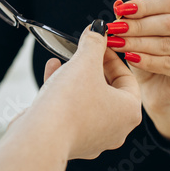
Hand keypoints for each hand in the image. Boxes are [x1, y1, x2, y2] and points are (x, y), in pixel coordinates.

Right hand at [0, 21, 141, 170]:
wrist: (41, 137)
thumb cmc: (69, 103)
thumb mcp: (84, 63)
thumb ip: (93, 43)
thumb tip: (98, 29)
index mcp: (128, 111)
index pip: (127, 77)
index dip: (110, 56)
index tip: (97, 44)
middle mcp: (115, 129)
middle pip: (107, 90)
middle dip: (91, 68)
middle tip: (81, 52)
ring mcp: (92, 138)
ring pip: (87, 101)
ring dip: (75, 78)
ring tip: (61, 60)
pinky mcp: (69, 141)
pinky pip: (71, 112)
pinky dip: (62, 93)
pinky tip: (51, 72)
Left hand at [108, 0, 169, 139]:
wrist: (157, 92)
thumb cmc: (148, 59)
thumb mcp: (137, 37)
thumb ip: (130, 21)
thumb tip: (117, 4)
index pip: (168, 3)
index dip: (143, 5)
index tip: (120, 10)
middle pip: (168, 22)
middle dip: (137, 25)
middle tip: (114, 28)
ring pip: (166, 43)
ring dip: (137, 42)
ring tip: (116, 43)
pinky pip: (168, 64)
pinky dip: (146, 60)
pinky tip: (129, 58)